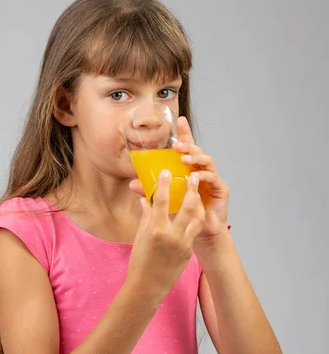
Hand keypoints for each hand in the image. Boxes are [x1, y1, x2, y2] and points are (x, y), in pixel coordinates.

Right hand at [126, 168, 205, 300]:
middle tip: (193, 176)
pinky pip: (193, 232)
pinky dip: (194, 220)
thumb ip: (146, 217)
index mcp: (156, 231)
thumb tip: (145, 200)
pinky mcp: (189, 253)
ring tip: (198, 193)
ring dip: (198, 204)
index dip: (165, 185)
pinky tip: (194, 212)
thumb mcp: (140, 238)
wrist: (147, 287)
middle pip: (186, 207)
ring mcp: (183, 245)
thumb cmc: (139, 263)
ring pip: (196, 219)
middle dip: (191, 190)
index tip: (167, 172)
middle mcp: (172, 236)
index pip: (162, 202)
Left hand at [129, 116, 229, 244]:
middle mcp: (202, 171)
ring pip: (207, 161)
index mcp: (190, 170)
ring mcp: (213, 179)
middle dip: (188, 145)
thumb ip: (151, 190)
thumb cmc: (184, 215)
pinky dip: (204, 176)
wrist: (201, 233)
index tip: (179, 120)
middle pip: (198, 151)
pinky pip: (214, 178)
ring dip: (196, 158)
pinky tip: (195, 176)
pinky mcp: (221, 190)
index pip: (188, 148)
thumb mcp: (165, 200)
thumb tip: (132, 184)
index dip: (185, 134)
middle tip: (176, 145)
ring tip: (184, 159)